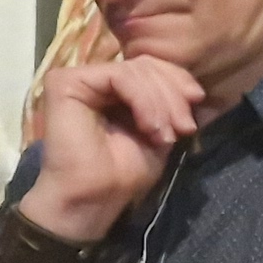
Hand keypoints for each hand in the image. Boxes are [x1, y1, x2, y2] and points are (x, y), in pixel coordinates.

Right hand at [23, 54, 200, 241]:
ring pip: (134, 70)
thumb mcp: (159, 130)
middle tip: (185, 127)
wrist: (94, 197)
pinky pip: (118, 76)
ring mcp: (78, 79)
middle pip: (144, 65)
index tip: (197, 103)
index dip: (176, 80)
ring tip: (165, 135)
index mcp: (112, 90)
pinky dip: (142, 99)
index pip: (149, 68)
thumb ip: (168, 103)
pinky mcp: (65, 82)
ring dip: (160, 102)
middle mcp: (93, 80)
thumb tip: (194, 88)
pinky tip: (149, 126)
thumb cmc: (123, 173)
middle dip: (172, 94)